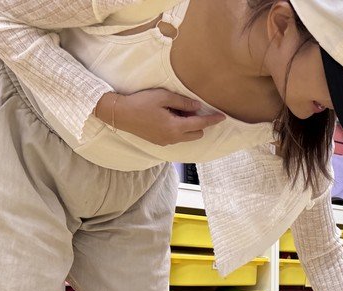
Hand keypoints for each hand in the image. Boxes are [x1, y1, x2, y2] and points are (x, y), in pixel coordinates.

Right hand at [95, 90, 225, 145]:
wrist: (119, 114)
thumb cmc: (140, 102)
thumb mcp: (163, 97)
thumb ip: (183, 102)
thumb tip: (197, 107)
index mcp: (175, 127)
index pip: (200, 124)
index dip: (212, 120)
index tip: (222, 116)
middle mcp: (172, 138)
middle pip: (196, 134)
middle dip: (198, 123)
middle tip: (187, 108)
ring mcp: (165, 142)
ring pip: (186, 137)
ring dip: (187, 126)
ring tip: (174, 111)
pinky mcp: (159, 142)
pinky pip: (176, 137)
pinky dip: (178, 129)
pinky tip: (167, 117)